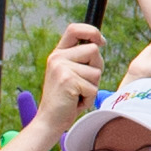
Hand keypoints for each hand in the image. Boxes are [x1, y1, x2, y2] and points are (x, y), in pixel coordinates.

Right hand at [30, 25, 105, 141]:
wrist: (49, 121)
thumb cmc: (65, 100)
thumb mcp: (69, 73)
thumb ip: (80, 58)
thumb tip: (100, 43)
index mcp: (58, 53)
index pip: (74, 29)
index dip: (92, 31)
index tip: (101, 42)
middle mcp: (57, 57)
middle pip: (94, 51)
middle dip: (97, 68)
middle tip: (82, 84)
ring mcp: (62, 68)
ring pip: (96, 71)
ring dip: (92, 86)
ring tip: (77, 94)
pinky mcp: (68, 81)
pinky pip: (93, 87)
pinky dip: (89, 98)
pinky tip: (76, 102)